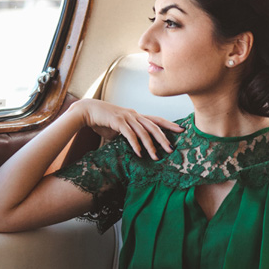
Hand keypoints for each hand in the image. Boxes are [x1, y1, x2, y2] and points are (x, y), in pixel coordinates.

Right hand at [69, 99, 183, 159]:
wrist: (87, 111)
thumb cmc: (103, 120)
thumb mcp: (119, 128)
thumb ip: (128, 135)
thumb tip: (135, 146)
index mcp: (136, 116)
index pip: (156, 120)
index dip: (169, 124)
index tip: (181, 130)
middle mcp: (134, 115)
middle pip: (154, 126)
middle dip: (164, 139)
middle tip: (172, 150)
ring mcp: (127, 117)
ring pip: (144, 132)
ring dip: (151, 146)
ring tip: (156, 157)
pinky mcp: (117, 121)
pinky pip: (130, 134)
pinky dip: (136, 144)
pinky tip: (140, 153)